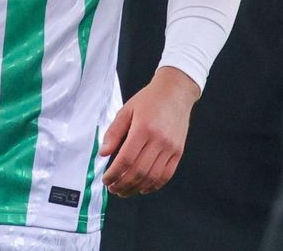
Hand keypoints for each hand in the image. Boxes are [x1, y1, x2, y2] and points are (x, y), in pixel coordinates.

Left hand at [99, 66, 199, 196]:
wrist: (176, 92)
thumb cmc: (150, 100)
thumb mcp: (126, 110)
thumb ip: (114, 132)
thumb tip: (104, 153)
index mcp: (143, 129)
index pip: (125, 159)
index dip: (114, 174)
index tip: (106, 180)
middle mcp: (158, 140)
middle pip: (138, 171)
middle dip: (123, 184)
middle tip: (113, 189)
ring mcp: (170, 147)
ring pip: (152, 176)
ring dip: (136, 188)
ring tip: (125, 191)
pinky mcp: (178, 151)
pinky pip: (167, 174)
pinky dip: (154, 185)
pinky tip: (143, 188)